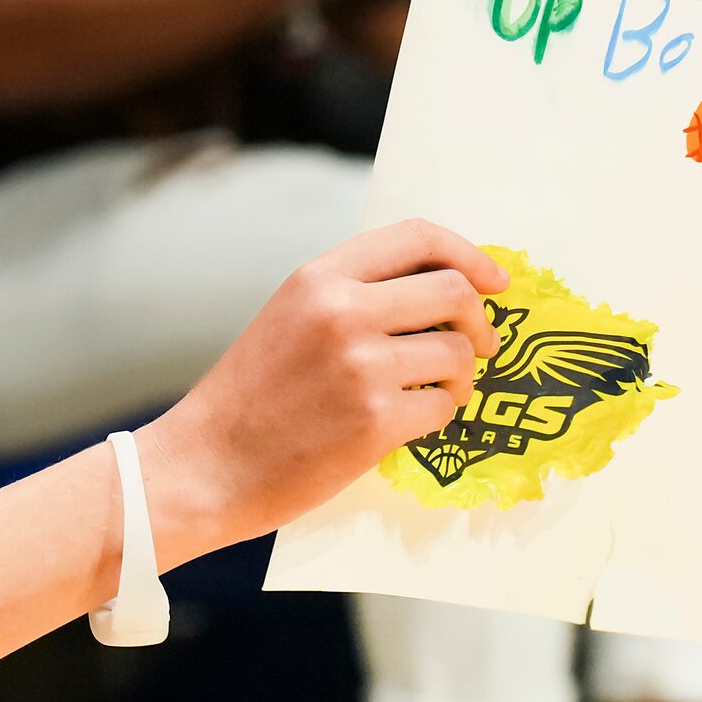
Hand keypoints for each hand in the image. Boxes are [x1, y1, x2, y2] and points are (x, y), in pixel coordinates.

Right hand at [134, 220, 504, 561]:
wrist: (206, 464)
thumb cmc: (251, 397)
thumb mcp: (290, 319)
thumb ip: (354, 296)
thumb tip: (446, 290)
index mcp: (318, 278)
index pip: (417, 237)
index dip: (470, 254)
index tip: (496, 281)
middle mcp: (342, 311)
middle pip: (456, 292)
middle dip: (479, 323)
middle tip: (476, 348)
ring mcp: (361, 365)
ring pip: (457, 354)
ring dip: (458, 378)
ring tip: (426, 395)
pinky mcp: (375, 420)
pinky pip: (445, 407)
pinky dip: (436, 418)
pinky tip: (403, 426)